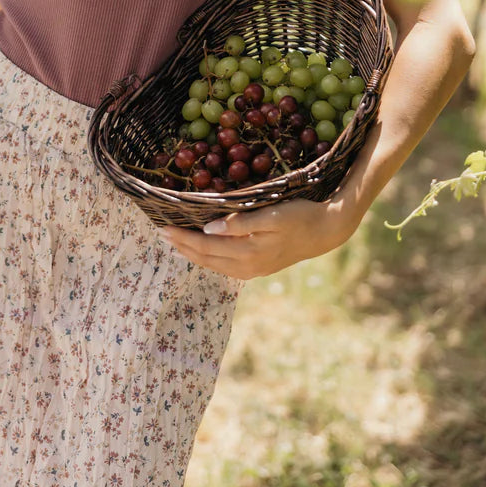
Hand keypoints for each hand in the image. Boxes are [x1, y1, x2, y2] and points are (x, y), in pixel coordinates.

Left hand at [155, 196, 359, 280]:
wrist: (325, 232)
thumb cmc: (298, 216)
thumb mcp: (270, 216)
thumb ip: (239, 224)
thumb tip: (208, 230)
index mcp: (247, 254)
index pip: (205, 247)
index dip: (182, 238)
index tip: (162, 227)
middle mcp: (246, 267)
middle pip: (205, 259)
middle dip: (181, 247)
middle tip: (160, 234)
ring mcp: (252, 270)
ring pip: (213, 265)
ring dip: (192, 254)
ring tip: (174, 243)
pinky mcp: (257, 268)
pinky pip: (224, 265)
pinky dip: (208, 257)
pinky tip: (202, 250)